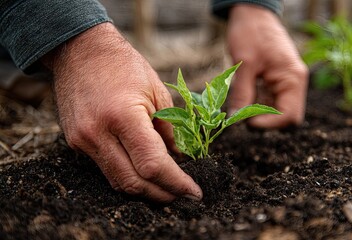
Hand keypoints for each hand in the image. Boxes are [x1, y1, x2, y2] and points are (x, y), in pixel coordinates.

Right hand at [43, 23, 201, 201]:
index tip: (194, 192)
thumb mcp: (157, 91)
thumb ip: (170, 130)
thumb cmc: (124, 65)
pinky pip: (106, 169)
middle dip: (163, 194)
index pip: (153, 164)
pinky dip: (128, 176)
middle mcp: (98, 133)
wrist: (80, 51)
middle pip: (134, 182)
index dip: (177, 183)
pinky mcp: (76, 143)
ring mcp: (82, 141)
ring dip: (145, 191)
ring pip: (118, 182)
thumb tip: (180, 159)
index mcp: (123, 116)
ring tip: (168, 190)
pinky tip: (145, 175)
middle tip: (184, 196)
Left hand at [227, 4, 308, 127]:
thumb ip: (242, 93)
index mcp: (293, 78)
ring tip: (240, 102)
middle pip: (285, 116)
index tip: (246, 122)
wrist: (252, 13)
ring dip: (258, 112)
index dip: (269, 124)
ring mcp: (286, 82)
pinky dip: (255, 103)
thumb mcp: (244, 64)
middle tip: (241, 115)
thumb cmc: (250, 32)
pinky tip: (243, 95)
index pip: (289, 116)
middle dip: (264, 119)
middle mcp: (294, 83)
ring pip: (276, 110)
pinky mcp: (276, 81)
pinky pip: (269, 100)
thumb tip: (236, 119)